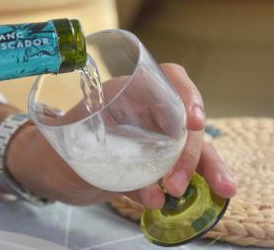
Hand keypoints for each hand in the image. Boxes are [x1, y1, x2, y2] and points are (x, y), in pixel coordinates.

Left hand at [7, 63, 236, 207]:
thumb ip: (110, 166)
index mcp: (125, 91)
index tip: (193, 122)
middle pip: (183, 119)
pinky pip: (183, 164)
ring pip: (191, 143)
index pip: (168, 78)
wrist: (53, 166)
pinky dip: (198, 179)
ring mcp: (153, 134)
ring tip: (221, 190)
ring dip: (205, 166)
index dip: (186, 95)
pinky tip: (213, 193)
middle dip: (187, 151)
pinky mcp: (155, 158)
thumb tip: (151, 195)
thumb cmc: (59, 145)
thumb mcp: (77, 148)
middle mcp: (145, 109)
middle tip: (174, 184)